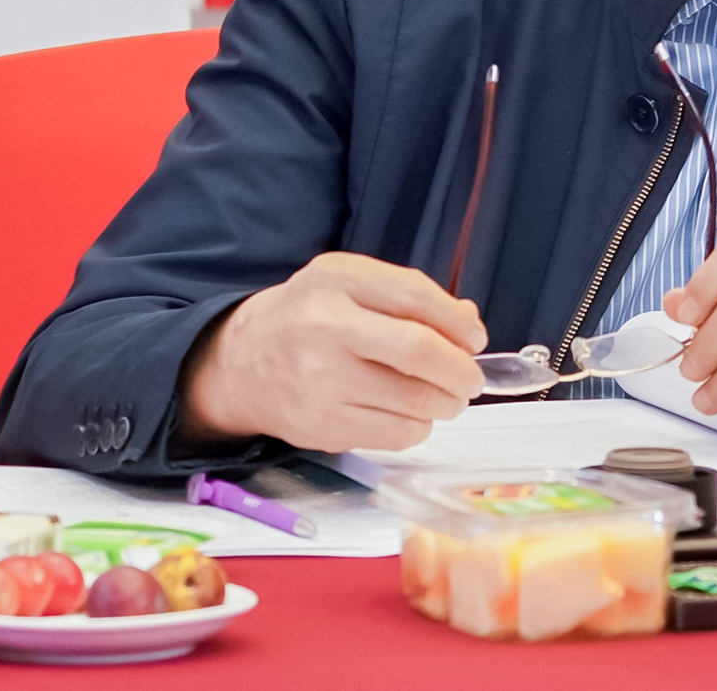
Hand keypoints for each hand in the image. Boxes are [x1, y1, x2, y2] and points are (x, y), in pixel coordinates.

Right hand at [180, 252, 486, 452]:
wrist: (241, 363)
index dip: (457, 321)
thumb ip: (407, 293)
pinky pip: (395, 434)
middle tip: (471, 377)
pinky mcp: (323, 427)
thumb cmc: (306, 317)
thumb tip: (468, 321)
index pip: (413, 297)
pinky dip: (418, 426)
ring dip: (446, 402)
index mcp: (335, 283)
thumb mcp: (348, 282)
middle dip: (460, 369)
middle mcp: (325, 330)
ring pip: (412, 401)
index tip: (475, 337)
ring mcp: (322, 383)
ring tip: (448, 396)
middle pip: (417, 352)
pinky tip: (412, 413)